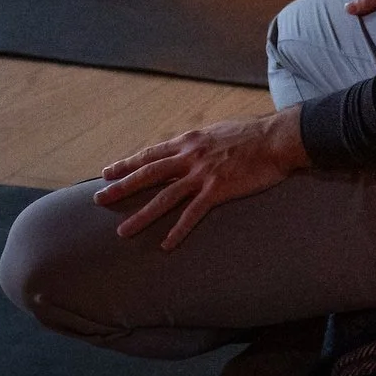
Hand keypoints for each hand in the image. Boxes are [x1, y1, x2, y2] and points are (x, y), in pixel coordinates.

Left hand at [95, 107, 308, 250]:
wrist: (276, 139)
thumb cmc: (252, 133)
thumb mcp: (218, 130)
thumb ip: (200, 142)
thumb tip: (190, 147)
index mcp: (189, 140)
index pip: (150, 153)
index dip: (127, 164)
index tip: (107, 172)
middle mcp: (190, 156)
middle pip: (148, 174)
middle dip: (121, 187)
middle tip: (99, 198)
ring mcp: (202, 174)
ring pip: (164, 197)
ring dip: (142, 215)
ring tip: (123, 231)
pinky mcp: (218, 190)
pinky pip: (192, 214)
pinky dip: (177, 231)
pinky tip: (165, 245)